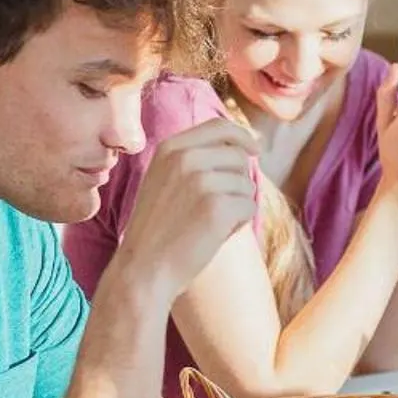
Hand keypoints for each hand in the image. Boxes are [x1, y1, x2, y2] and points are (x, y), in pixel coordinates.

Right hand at [118, 118, 258, 302]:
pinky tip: (215, 235)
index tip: (254, 149)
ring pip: (247, 183)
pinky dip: (240, 223)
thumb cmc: (158, 230)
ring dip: (237, 205)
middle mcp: (185, 157)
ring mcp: (201, 180)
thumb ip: (193, 160)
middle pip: (239, 156)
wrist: (143, 270)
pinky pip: (249, 206)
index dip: (242, 136)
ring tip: (209, 224)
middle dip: (238, 182)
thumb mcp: (163, 181)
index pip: (219, 127)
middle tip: (217, 209)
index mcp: (169, 148)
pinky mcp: (217, 206)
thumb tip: (243, 149)